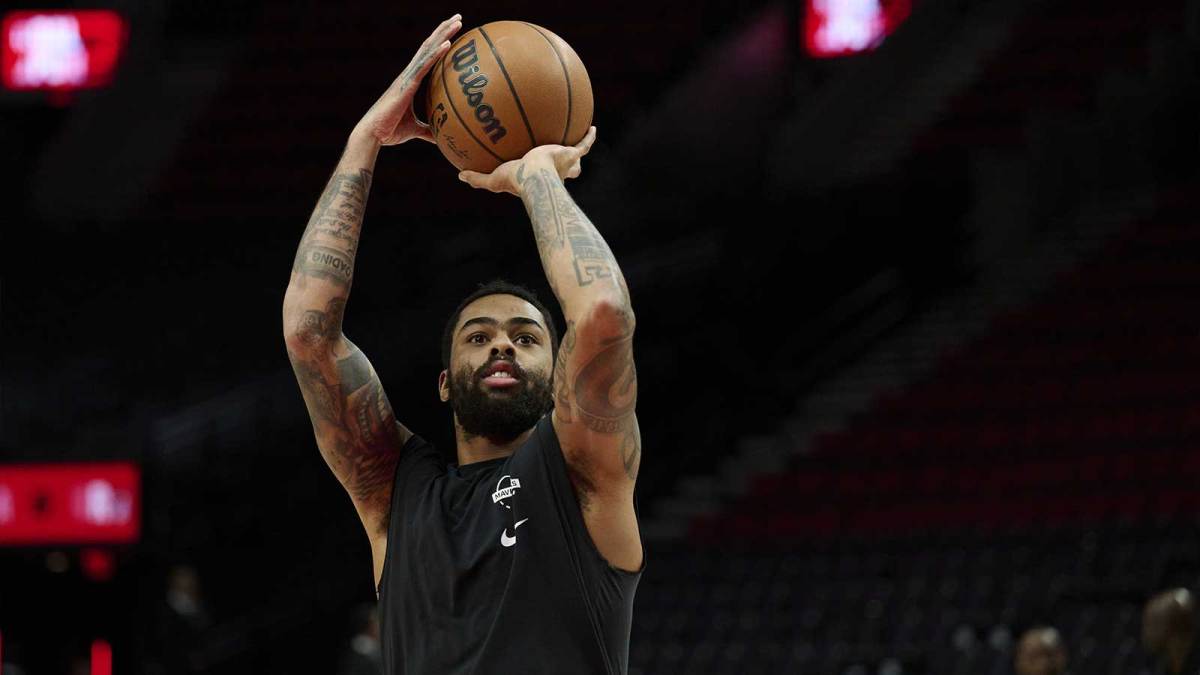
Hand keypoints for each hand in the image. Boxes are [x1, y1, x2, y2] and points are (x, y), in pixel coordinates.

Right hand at [356, 14, 462, 145]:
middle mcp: (409, 74)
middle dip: (443, 30)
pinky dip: (436, 54)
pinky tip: (448, 44)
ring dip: (443, 34)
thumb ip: (428, 131)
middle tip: (458, 17)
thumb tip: (440, 138)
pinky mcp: (406, 84)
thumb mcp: (414, 130)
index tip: (453, 31)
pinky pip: (424, 66)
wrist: (373, 135)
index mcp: (410, 81)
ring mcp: (407, 77)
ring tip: (457, 21)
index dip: (439, 41)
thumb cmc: (390, 131)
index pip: (428, 56)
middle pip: (429, 46)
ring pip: (428, 50)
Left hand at [458, 127, 596, 195]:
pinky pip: (585, 145)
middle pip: (566, 172)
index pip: (542, 179)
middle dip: (567, 168)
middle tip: (562, 158)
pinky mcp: (572, 153)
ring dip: (578, 152)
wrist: (535, 177)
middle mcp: (556, 173)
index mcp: (540, 179)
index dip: (541, 175)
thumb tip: (460, 175)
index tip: (541, 169)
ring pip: (576, 158)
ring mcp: (566, 162)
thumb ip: (478, 178)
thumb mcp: (493, 181)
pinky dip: (589, 137)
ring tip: (579, 138)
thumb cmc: (516, 182)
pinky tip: (592, 126)